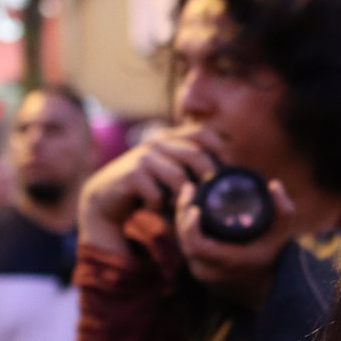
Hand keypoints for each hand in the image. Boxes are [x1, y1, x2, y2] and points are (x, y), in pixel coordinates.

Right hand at [76, 125, 220, 254]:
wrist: (107, 197)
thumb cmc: (149, 186)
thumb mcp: (173, 170)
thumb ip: (195, 166)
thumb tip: (234, 174)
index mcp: (171, 137)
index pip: (204, 133)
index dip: (220, 150)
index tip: (228, 173)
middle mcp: (158, 142)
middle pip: (196, 155)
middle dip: (208, 178)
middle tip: (210, 198)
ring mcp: (143, 156)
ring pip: (178, 177)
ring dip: (181, 197)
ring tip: (175, 205)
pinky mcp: (130, 174)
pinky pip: (157, 193)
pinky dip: (158, 205)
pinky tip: (152, 208)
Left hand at [172, 177, 297, 307]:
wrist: (267, 288)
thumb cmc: (274, 257)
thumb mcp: (283, 234)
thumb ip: (283, 210)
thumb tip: (274, 184)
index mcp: (229, 262)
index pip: (198, 247)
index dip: (190, 227)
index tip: (194, 207)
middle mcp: (212, 271)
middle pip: (186, 242)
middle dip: (183, 213)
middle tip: (188, 189)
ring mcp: (203, 273)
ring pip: (183, 244)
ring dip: (182, 220)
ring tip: (188, 196)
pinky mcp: (199, 271)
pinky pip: (186, 248)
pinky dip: (186, 229)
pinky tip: (187, 212)